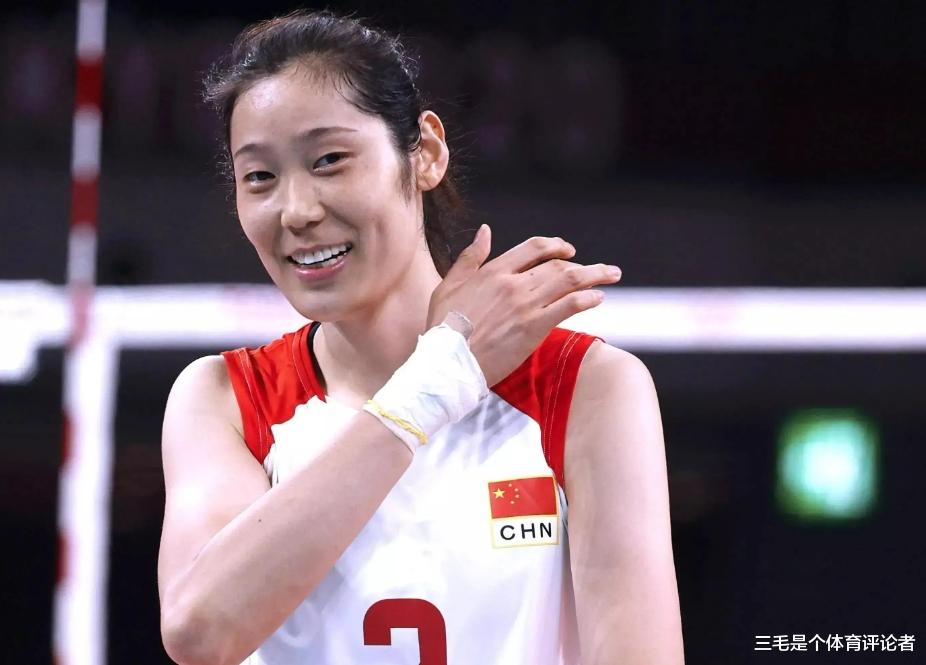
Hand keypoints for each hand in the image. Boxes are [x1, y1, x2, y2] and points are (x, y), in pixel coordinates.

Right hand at [427, 224, 620, 385]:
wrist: (446, 361)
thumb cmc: (443, 328)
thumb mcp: (450, 284)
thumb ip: (471, 257)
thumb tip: (485, 231)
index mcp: (493, 271)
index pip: (533, 247)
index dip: (556, 245)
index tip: (569, 251)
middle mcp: (512, 283)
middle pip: (557, 265)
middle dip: (584, 264)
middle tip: (602, 269)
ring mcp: (525, 305)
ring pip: (568, 281)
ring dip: (595, 275)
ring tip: (612, 275)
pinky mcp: (533, 328)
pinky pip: (568, 306)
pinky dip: (587, 299)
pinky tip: (599, 298)